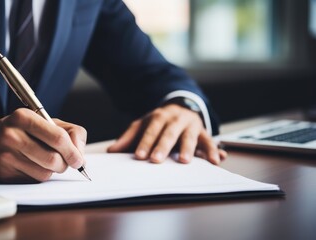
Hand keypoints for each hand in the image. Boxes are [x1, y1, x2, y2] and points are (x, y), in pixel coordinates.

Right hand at [0, 108, 86, 182]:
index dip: (73, 151)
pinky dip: (38, 176)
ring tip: (45, 161)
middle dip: (65, 164)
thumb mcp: (43, 121)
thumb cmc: (21, 131)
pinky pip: (33, 181)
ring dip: (52, 171)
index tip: (79, 159)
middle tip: (65, 162)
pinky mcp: (3, 173)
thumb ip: (69, 132)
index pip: (58, 137)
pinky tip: (31, 166)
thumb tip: (80, 154)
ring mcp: (6, 156)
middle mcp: (12, 135)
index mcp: (24, 117)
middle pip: (53, 159)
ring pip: (45, 173)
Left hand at [107, 104, 226, 163]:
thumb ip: (128, 138)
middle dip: (162, 147)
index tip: (139, 155)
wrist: (181, 107)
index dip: (145, 143)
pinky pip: (209, 142)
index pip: (151, 131)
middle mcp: (176, 119)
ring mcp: (190, 125)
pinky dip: (214, 150)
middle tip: (156, 160)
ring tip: (185, 161)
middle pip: (168, 133)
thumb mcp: (142, 125)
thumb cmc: (159, 122)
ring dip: (188, 148)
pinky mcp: (203, 133)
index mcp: (159, 117)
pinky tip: (217, 159)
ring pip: (189, 137)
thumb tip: (111, 151)